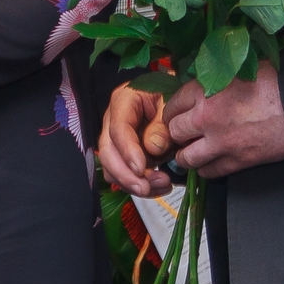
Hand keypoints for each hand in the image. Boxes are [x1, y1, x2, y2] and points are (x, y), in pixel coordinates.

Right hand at [98, 83, 171, 197]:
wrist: (175, 100)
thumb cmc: (171, 96)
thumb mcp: (171, 103)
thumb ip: (163, 125)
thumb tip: (153, 148)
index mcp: (123, 101)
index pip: (118, 128)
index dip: (127, 151)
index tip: (140, 169)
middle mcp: (113, 122)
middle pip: (108, 152)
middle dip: (125, 175)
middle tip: (146, 188)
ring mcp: (117, 141)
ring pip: (113, 169)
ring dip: (134, 184)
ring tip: (163, 185)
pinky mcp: (126, 156)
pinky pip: (125, 176)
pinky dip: (141, 185)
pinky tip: (160, 186)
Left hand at [166, 61, 283, 178]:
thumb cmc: (275, 83)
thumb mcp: (238, 70)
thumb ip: (216, 80)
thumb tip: (204, 86)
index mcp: (204, 90)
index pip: (172, 104)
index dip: (172, 112)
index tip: (175, 116)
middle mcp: (206, 117)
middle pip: (174, 131)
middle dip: (177, 134)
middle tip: (182, 134)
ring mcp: (220, 141)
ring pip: (186, 157)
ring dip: (186, 156)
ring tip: (189, 153)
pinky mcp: (237, 160)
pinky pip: (210, 171)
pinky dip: (206, 170)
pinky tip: (209, 164)